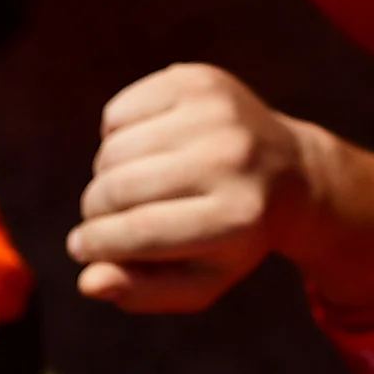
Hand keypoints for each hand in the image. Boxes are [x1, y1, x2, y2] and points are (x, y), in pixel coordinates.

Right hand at [71, 64, 373, 315]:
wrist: (290, 171)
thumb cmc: (232, 237)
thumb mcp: (199, 282)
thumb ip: (142, 292)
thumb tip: (89, 281)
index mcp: (237, 217)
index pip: (136, 232)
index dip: (93, 244)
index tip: (82, 248)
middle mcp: (232, 158)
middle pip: (117, 188)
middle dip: (95, 210)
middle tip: (105, 218)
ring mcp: (219, 112)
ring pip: (112, 149)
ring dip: (104, 173)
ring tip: (133, 185)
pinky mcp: (201, 80)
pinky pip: (119, 111)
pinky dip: (115, 135)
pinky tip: (149, 149)